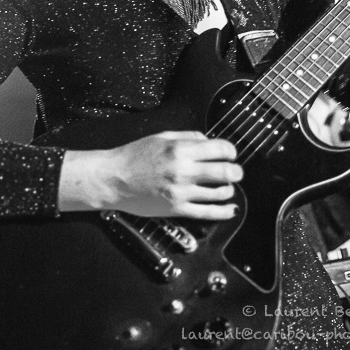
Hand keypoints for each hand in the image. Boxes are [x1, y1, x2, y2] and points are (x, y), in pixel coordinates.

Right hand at [59, 131, 242, 219]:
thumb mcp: (161, 137)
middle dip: (236, 171)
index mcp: (180, 149)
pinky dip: (223, 212)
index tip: (231, 154)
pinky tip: (229, 209)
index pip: (220, 149)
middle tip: (236, 172)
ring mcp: (181, 192)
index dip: (231, 151)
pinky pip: (207, 213)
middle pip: (225, 171)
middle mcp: (183, 170)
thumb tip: (208, 140)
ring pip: (219, 193)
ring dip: (229, 190)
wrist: (113, 179)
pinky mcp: (176, 209)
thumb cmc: (134, 156)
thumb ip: (188, 137)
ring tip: (228, 188)